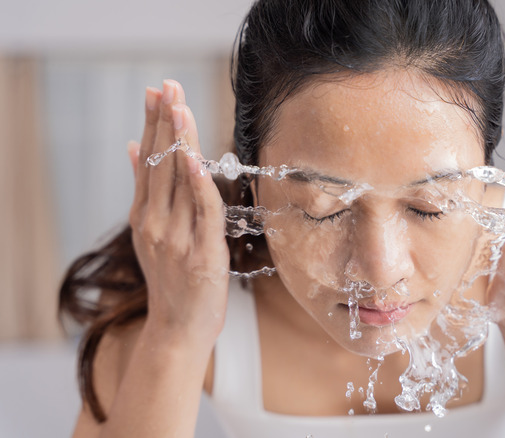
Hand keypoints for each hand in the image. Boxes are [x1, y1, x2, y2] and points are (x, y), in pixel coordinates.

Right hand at [127, 80, 229, 345]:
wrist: (178, 331)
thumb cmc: (172, 282)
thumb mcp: (151, 233)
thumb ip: (146, 191)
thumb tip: (135, 148)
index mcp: (145, 217)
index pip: (149, 161)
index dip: (154, 125)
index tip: (156, 92)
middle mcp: (156, 224)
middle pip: (161, 164)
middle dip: (165, 122)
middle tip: (167, 85)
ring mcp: (177, 239)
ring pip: (179, 182)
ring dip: (180, 141)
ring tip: (179, 106)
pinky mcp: (201, 254)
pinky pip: (202, 212)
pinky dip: (199, 184)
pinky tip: (195, 158)